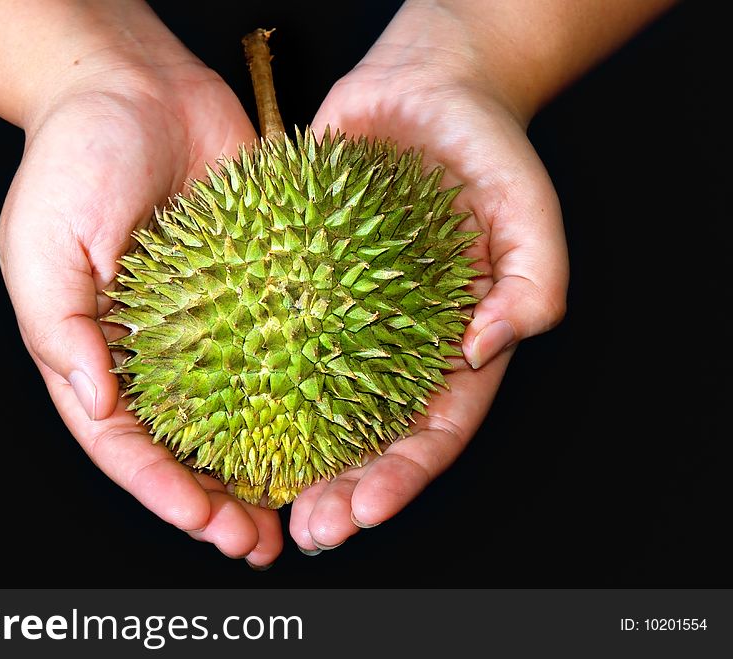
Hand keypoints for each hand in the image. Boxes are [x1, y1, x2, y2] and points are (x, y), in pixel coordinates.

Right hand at [0, 24, 282, 566]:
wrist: (136, 88)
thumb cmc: (74, 161)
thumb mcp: (43, 247)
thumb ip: (62, 332)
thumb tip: (97, 408)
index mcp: (97, 353)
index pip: (125, 443)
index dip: (162, 491)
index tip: (205, 523)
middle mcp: (156, 351)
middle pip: (187, 445)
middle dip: (218, 501)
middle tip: (257, 542)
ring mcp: (209, 323)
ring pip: (241, 413)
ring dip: (268, 466)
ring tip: (299, 510)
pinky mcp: (256, 288)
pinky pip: (280, 348)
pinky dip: (302, 392)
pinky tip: (334, 426)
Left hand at [290, 6, 568, 551]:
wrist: (424, 90)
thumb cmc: (486, 149)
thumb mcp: (532, 211)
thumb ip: (534, 284)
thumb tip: (484, 348)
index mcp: (456, 348)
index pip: (434, 432)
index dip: (402, 479)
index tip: (364, 511)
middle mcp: (396, 346)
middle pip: (369, 436)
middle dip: (342, 490)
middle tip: (307, 525)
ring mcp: (345, 320)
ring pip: (314, 402)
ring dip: (286, 452)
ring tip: (254, 492)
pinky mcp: (301, 284)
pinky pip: (273, 334)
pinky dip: (248, 373)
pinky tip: (215, 404)